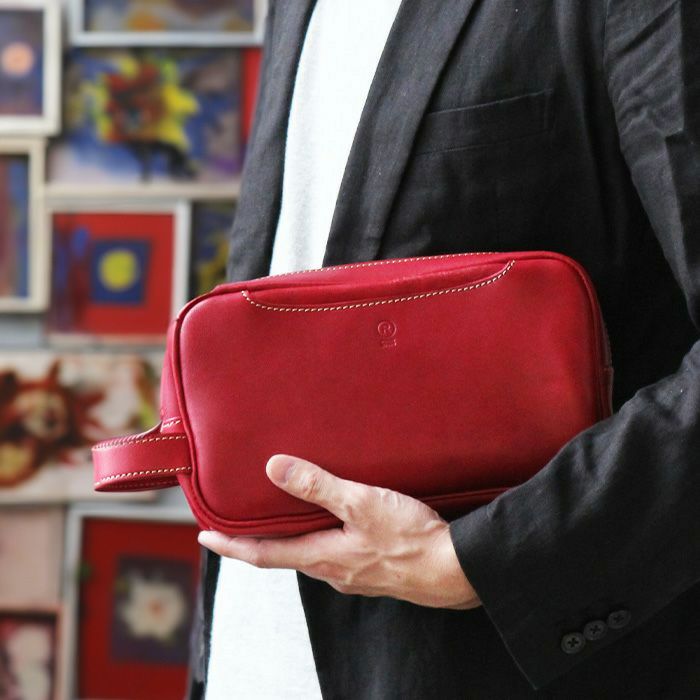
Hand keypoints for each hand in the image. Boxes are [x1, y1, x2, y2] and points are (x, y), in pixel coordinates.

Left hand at [198, 455, 480, 609]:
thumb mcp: (361, 503)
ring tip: (281, 520)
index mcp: (322, 557)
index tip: (205, 537)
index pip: (262, 553)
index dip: (230, 545)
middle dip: (256, 543)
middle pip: (283, 556)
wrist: (455, 569)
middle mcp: (332, 571)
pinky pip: (334, 556)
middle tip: (238, 526)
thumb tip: (274, 467)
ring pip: (309, 556)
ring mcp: (353, 574)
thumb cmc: (411, 538)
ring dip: (288, 541)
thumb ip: (318, 486)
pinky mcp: (374, 571)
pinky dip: (318, 541)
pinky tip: (332, 526)